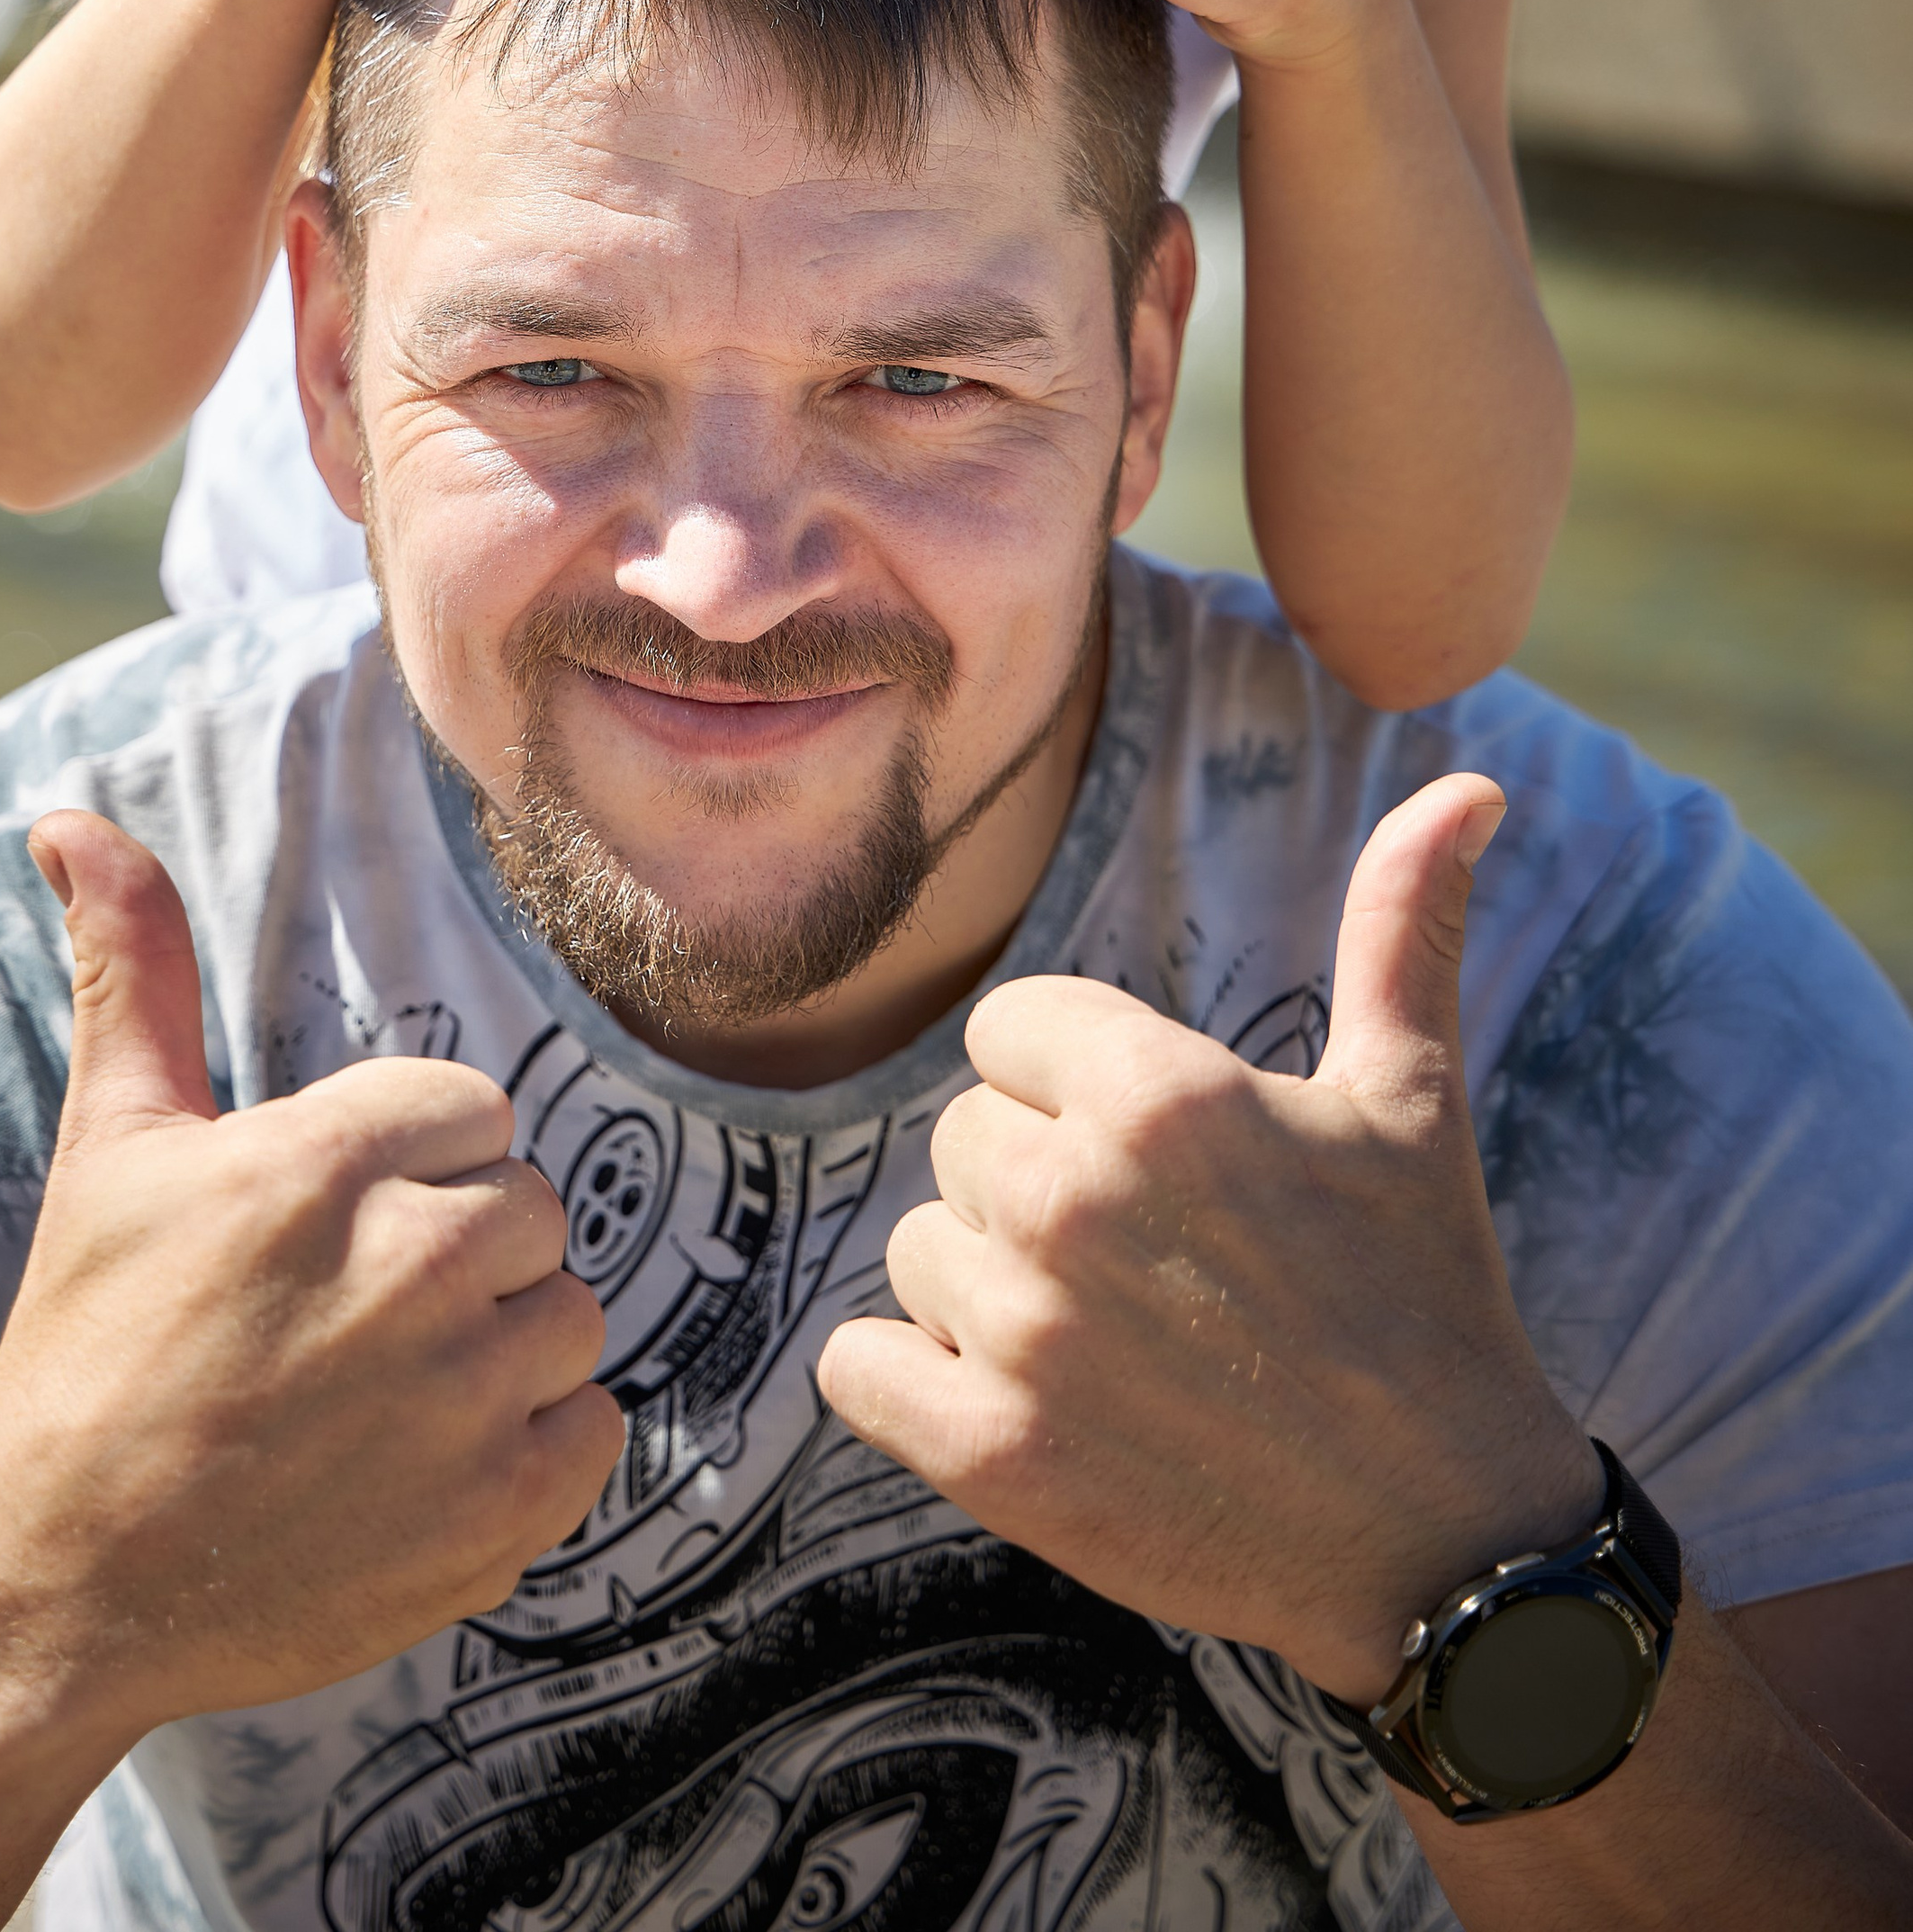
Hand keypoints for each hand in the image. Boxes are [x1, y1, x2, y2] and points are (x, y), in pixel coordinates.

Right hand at [0, 812, 619, 1736]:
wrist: (60, 1583)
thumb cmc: (86, 1347)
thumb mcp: (114, 1139)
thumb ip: (132, 963)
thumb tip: (73, 817)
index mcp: (332, 1160)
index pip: (471, 1112)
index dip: (406, 1167)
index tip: (328, 1231)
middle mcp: (414, 1267)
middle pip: (531, 1206)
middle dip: (459, 1248)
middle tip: (351, 1317)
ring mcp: (465, 1400)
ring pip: (569, 1314)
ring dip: (500, 1347)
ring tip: (383, 1394)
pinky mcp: (499, 1515)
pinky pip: (594, 1429)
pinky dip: (534, 1449)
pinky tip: (429, 1464)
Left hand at [816, 774, 1601, 1706]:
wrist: (1446, 1541)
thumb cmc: (1425, 1299)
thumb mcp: (1412, 1098)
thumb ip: (1405, 927)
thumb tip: (1469, 784)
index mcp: (1161, 1093)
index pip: (1009, 1031)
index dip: (1075, 1090)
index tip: (1161, 1161)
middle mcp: (1077, 1199)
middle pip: (963, 1140)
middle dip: (1040, 1191)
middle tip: (1158, 1266)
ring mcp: (1029, 1335)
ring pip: (918, 1249)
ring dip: (988, 1292)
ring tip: (1114, 1340)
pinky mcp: (995, 1459)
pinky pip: (857, 1369)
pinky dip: (909, 1382)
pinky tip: (1017, 1401)